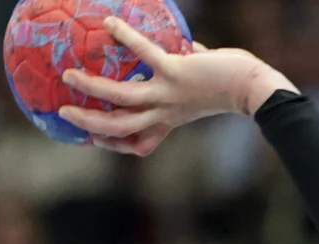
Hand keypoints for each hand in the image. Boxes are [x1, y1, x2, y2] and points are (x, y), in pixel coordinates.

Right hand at [54, 17, 298, 155]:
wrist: (254, 88)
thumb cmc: (233, 85)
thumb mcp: (204, 88)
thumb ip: (190, 70)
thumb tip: (187, 48)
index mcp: (170, 119)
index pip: (139, 144)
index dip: (116, 146)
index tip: (97, 139)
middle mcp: (165, 112)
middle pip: (120, 127)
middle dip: (90, 123)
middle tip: (64, 111)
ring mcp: (168, 95)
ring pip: (122, 99)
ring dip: (92, 89)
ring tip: (70, 75)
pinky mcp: (176, 73)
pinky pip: (144, 54)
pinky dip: (126, 37)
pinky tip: (111, 23)